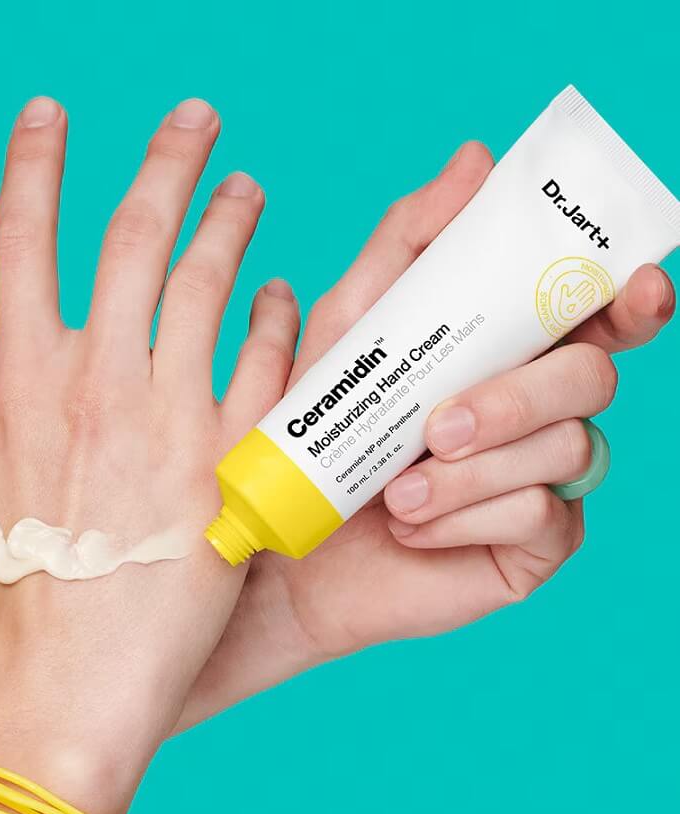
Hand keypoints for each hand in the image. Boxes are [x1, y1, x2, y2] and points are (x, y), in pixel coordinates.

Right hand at [0, 96, 299, 813]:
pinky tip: (283, 293)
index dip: (34, 163)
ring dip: (230, 221)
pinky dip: (276, 318)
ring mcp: (171, 416)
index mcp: (17, 382)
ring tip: (246, 186)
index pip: (21, 238)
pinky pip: (267, 363)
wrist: (70, 692)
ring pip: (209, 281)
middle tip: (197, 119)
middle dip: (167, 161)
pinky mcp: (233, 460)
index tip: (49, 114)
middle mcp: (96, 380)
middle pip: (133, 235)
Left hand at [181, 142, 674, 725]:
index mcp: (509, 350)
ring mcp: (543, 476)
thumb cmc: (323, 426)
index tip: (632, 285)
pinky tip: (411, 526)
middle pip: (593, 377)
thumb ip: (409, 243)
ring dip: (475, 469)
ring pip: (568, 448)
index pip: (600, 314)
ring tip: (397, 491)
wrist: (293, 545)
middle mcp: (539, 408)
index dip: (631, 297)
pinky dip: (467, 519)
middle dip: (517, 397)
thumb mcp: (352, 325)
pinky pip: (539, 518)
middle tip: (438, 427)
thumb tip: (475, 157)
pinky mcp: (533, 543)